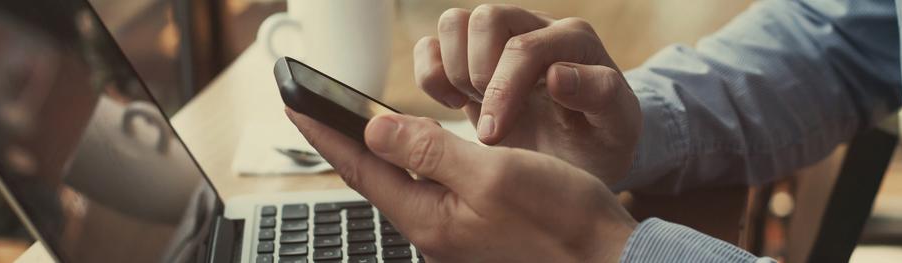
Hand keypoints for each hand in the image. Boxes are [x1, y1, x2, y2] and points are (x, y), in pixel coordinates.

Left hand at [287, 109, 637, 262]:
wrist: (606, 260)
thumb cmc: (561, 221)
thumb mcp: (492, 174)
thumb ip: (430, 150)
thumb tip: (374, 129)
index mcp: (429, 218)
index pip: (361, 168)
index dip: (326, 132)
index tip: (295, 102)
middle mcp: (433, 230)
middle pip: (374, 177)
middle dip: (342, 140)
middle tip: (314, 107)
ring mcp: (454, 233)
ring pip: (401, 182)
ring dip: (375, 150)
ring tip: (352, 122)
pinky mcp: (477, 230)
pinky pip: (430, 189)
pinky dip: (413, 160)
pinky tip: (415, 150)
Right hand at [413, 5, 640, 183]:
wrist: (580, 158)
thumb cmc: (600, 142)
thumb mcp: (618, 127)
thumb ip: (601, 95)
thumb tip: (557, 74)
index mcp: (575, 40)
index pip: (524, 47)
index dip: (503, 89)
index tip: (496, 135)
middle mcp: (535, 28)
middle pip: (485, 19)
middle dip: (478, 75)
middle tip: (493, 120)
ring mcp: (499, 39)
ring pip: (454, 23)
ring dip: (454, 71)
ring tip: (475, 106)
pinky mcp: (470, 58)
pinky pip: (431, 44)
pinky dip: (431, 74)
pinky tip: (454, 103)